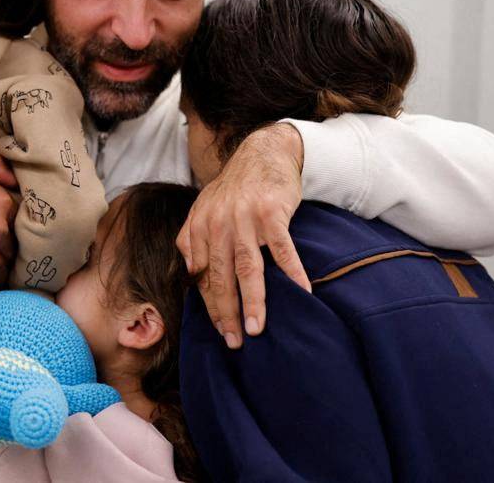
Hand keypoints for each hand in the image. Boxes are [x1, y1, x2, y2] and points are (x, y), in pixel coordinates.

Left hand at [177, 123, 310, 348]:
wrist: (263, 152)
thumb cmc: (235, 188)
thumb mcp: (205, 209)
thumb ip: (193, 240)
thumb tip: (190, 275)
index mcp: (200, 226)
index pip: (202, 275)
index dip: (210, 305)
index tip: (219, 329)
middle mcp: (218, 223)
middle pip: (221, 277)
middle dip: (226, 312)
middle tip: (233, 342)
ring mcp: (245, 218)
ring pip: (248, 268)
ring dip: (253, 302)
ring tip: (256, 329)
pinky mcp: (272, 213)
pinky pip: (283, 250)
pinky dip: (293, 273)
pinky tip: (302, 293)